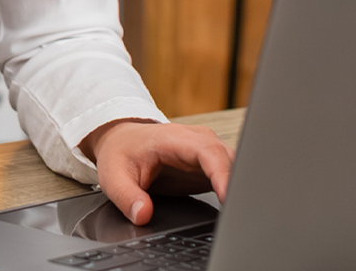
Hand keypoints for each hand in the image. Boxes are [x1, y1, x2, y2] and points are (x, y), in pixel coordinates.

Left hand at [81, 120, 232, 225]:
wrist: (122, 140)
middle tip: (241, 211)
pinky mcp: (209, 166)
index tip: (227, 196)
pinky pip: (230, 174)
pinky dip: (235, 189)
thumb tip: (143, 215)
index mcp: (175, 139)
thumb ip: (127, 197)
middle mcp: (197, 141)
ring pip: (234, 165)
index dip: (221, 173)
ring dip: (239, 186)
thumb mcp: (114, 176)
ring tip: (242, 212)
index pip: (208, 151)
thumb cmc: (121, 152)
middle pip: (228, 158)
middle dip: (238, 182)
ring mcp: (206, 153)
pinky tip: (236, 208)